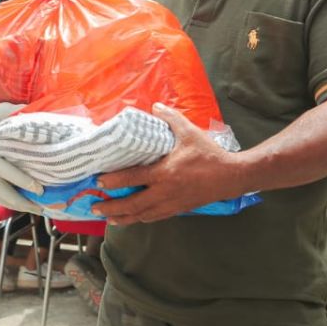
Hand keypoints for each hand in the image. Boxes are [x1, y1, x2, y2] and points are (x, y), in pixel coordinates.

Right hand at [0, 103, 43, 212]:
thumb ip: (7, 111)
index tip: (42, 190)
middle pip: (9, 198)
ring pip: (3, 202)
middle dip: (27, 205)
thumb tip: (27, 106)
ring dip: (19, 207)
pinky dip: (8, 202)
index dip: (28, 184)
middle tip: (44, 209)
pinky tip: (18, 201)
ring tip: (35, 209)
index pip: (12, 176)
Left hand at [93, 104, 244, 224]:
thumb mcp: (189, 132)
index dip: (114, 181)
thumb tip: (155, 106)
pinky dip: (140, 219)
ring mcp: (172, 203)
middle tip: (95, 206)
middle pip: (133, 204)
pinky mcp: (178, 209)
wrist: (231, 177)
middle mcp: (165, 191)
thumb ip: (170, 119)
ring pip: (143, 215)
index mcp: (165, 172)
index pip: (133, 178)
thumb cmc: (208, 154)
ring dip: (124, 218)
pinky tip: (132, 219)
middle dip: (112, 207)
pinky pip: (155, 217)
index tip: (99, 181)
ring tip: (108, 218)